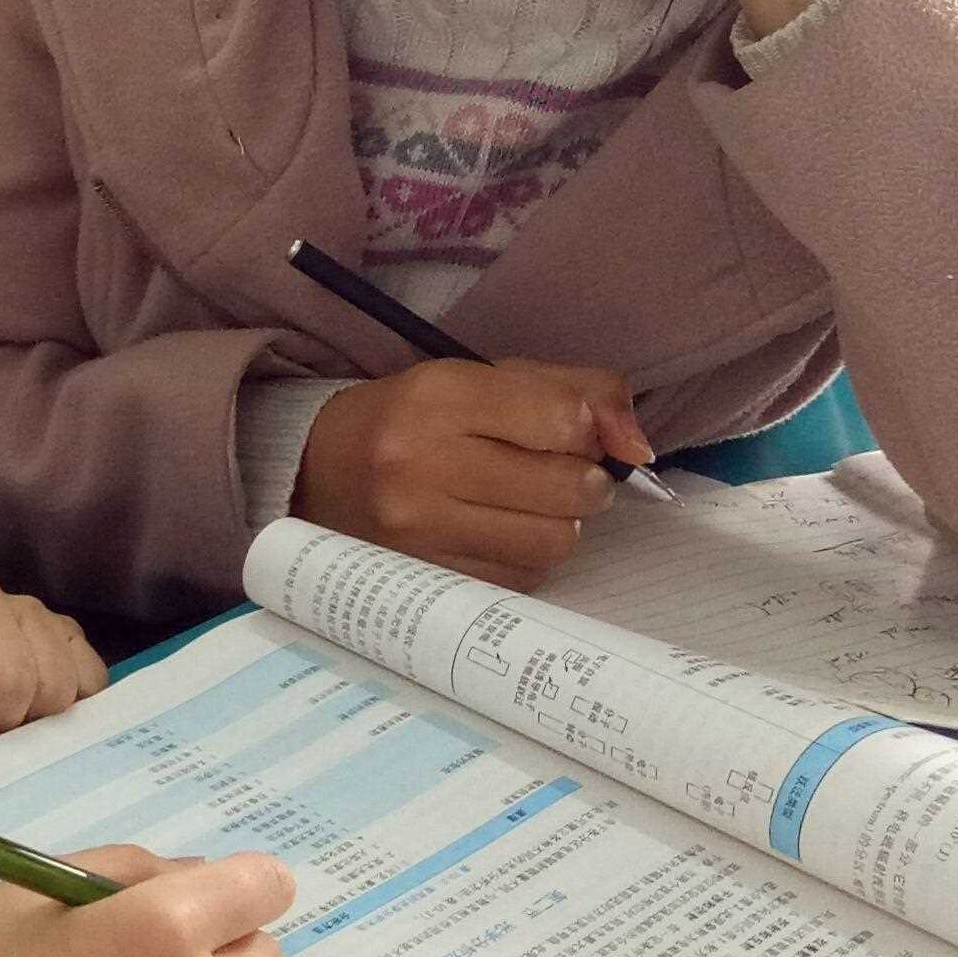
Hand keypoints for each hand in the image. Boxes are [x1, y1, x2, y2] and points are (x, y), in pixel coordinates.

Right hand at [293, 356, 653, 591]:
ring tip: (530, 506)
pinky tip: (500, 533)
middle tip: (560, 474)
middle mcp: (423, 463)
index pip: (562, 419)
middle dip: (584, 481)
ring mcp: (419, 529)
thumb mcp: (485, 378)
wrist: (318, 470)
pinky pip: (522, 578)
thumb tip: (639, 447)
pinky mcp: (424, 576)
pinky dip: (527, 557)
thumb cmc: (416, 418)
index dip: (587, 429)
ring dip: (560, 525)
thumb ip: (576, 392)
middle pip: (569, 488)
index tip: (570, 431)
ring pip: (553, 541)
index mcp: (440, 396)